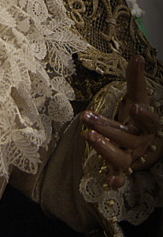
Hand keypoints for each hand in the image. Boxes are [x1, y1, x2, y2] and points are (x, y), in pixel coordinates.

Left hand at [81, 54, 161, 188]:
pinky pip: (120, 179)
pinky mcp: (120, 169)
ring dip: (106, 149)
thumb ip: (135, 79)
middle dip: (106, 127)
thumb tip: (137, 56)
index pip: (149, 121)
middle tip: (86, 117)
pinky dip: (115, 180)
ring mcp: (131, 157)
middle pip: (126, 137)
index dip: (144, 115)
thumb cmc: (135, 117)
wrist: (139, 142)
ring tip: (87, 136)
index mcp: (145, 125)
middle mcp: (139, 142)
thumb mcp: (136, 97)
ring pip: (122, 158)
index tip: (135, 106)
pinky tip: (108, 181)